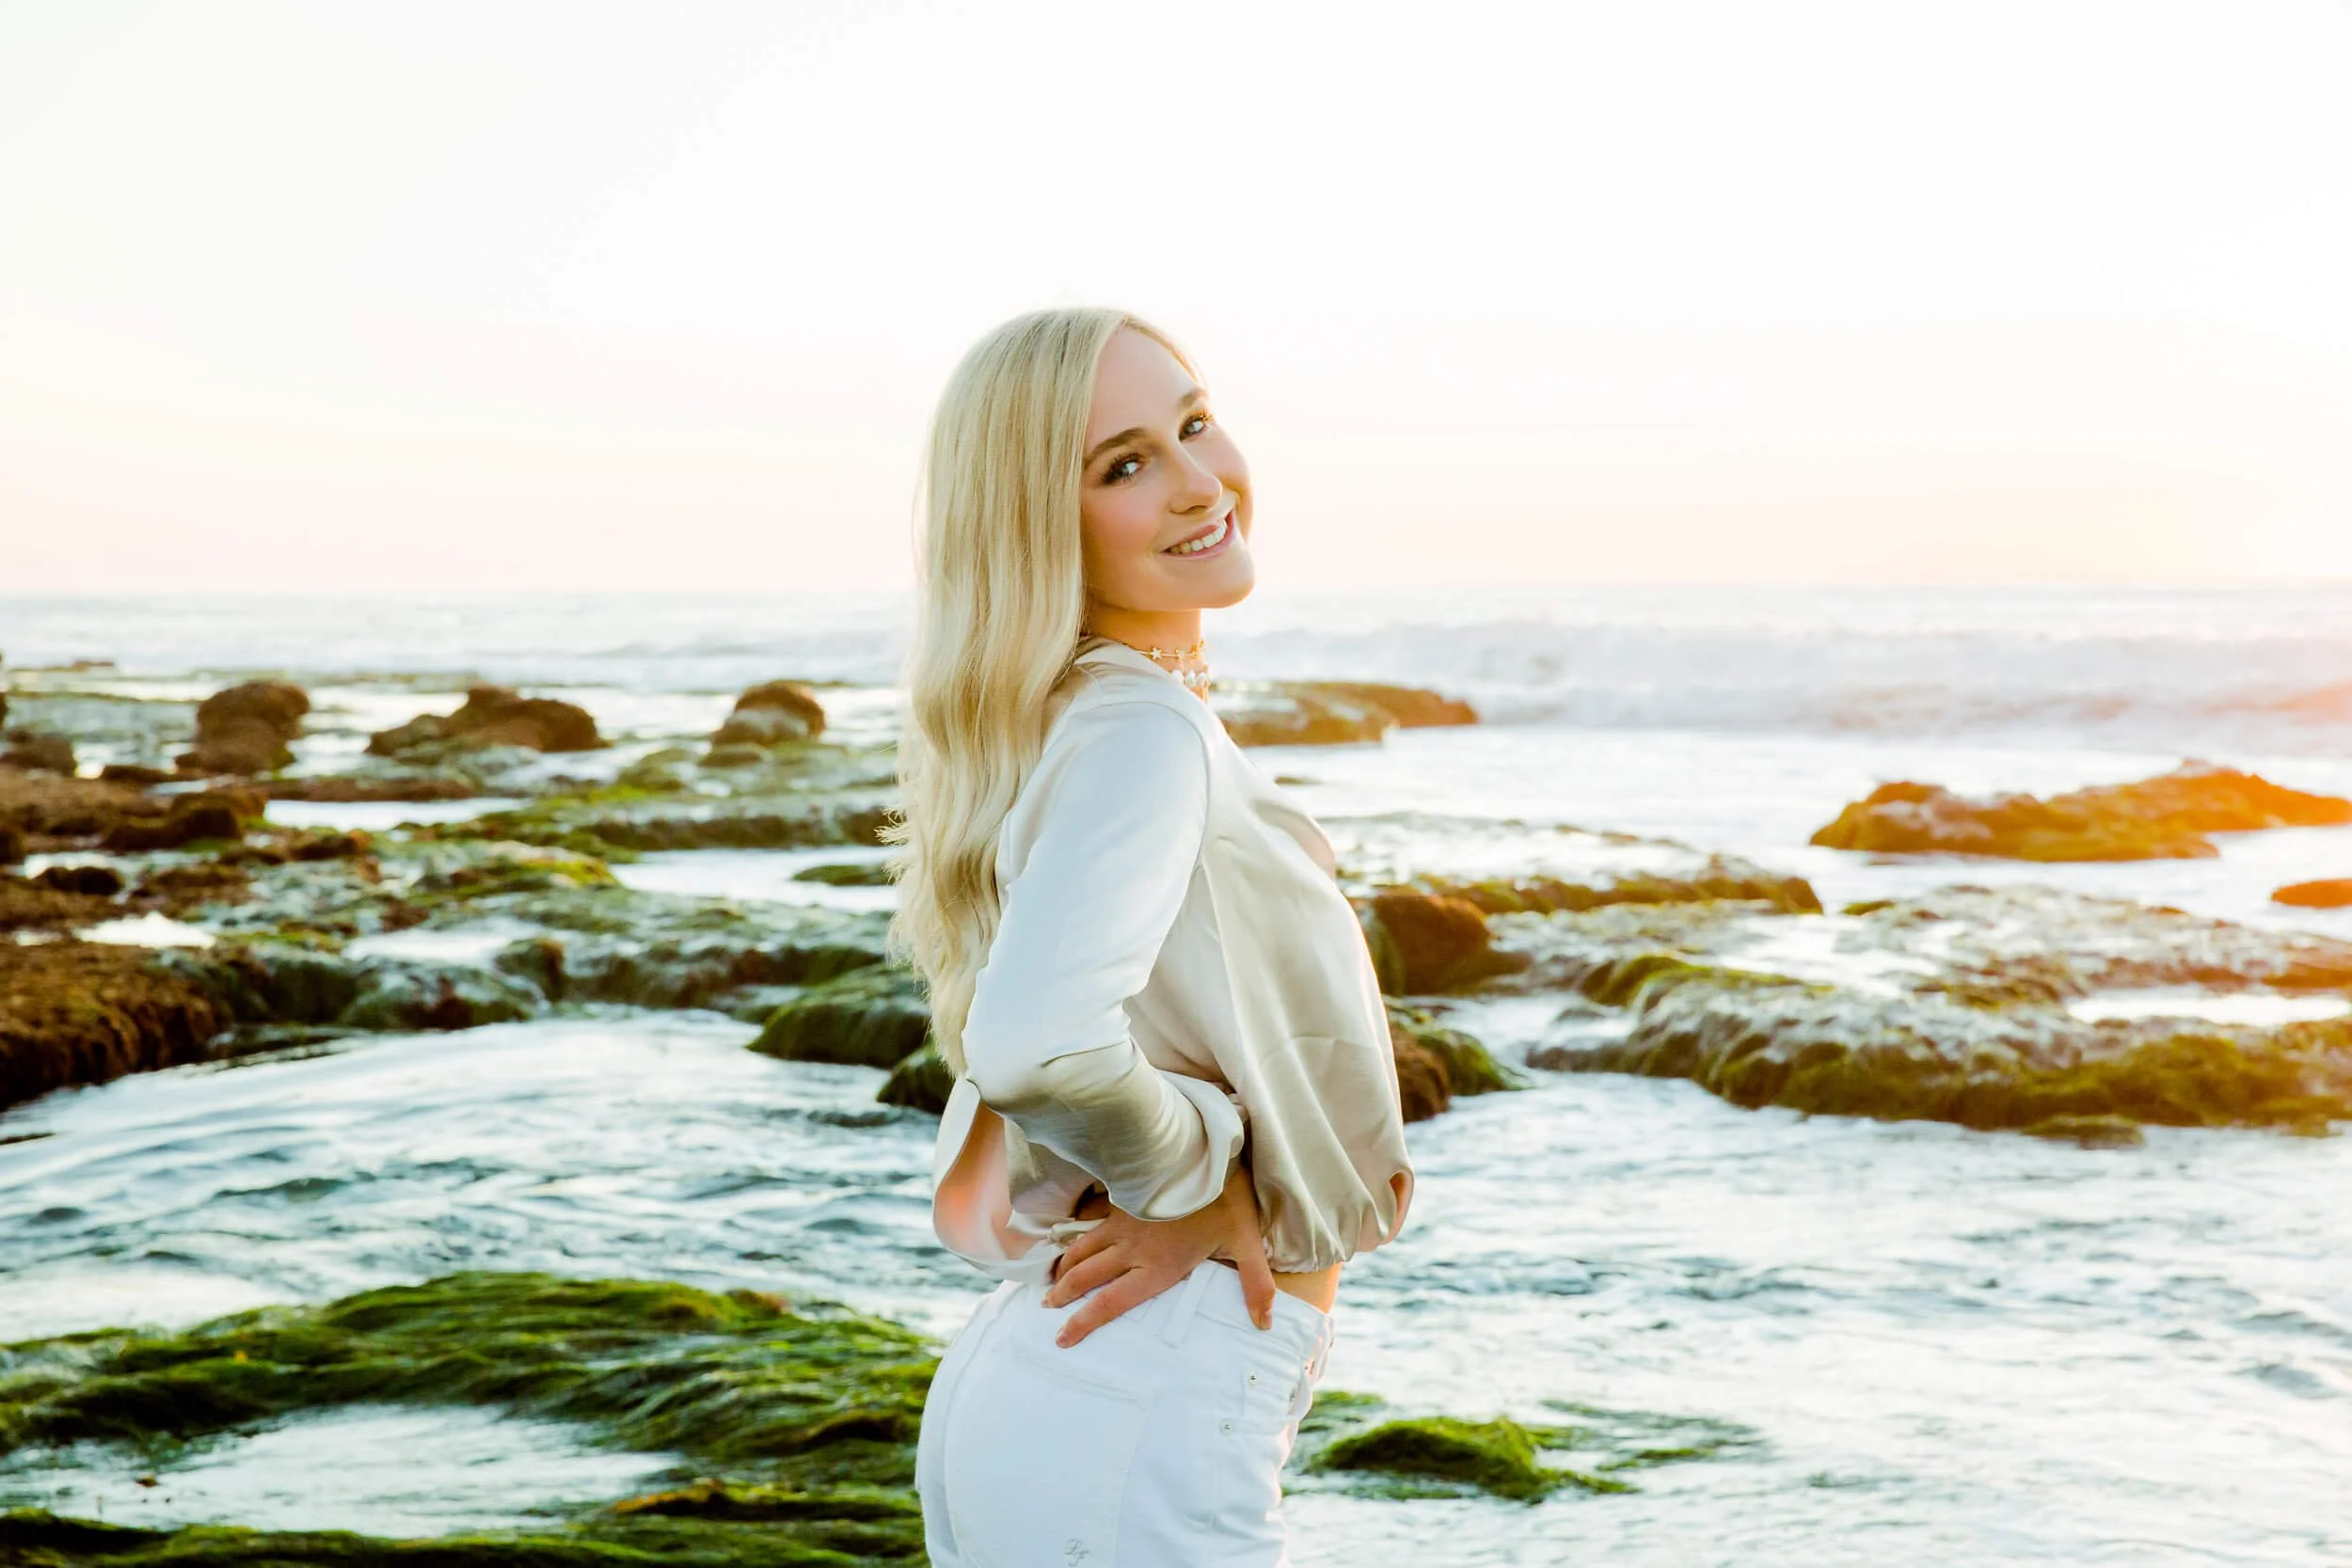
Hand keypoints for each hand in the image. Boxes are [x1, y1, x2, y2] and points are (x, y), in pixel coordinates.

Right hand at [1041, 1163, 1275, 1347]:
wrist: (1201, 1153)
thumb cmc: (1225, 1201)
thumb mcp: (1247, 1244)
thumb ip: (1256, 1286)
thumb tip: (1264, 1325)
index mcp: (1157, 1268)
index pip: (1111, 1303)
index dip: (1084, 1322)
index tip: (1063, 1338)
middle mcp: (1132, 1251)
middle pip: (1086, 1278)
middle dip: (1063, 1296)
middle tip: (1047, 1309)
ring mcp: (1122, 1224)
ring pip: (1082, 1250)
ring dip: (1064, 1268)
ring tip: (1051, 1282)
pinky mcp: (1121, 1203)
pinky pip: (1089, 1225)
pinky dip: (1074, 1239)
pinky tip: (1069, 1242)